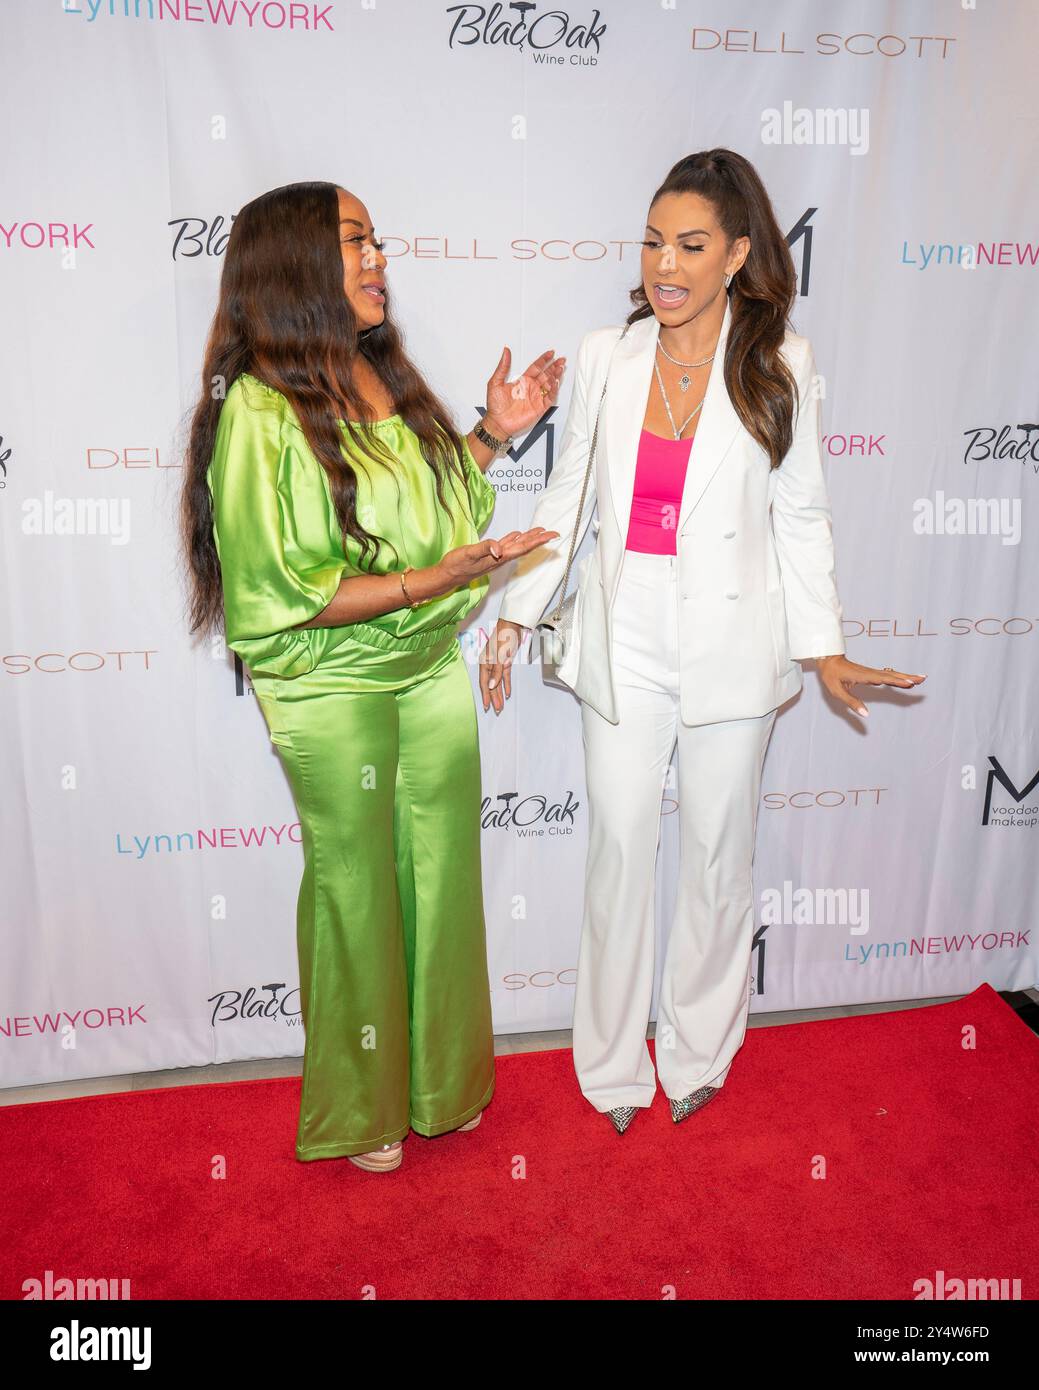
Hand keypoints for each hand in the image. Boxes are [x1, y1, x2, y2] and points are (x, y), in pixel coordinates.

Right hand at [436, 528, 558, 589]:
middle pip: (524, 547)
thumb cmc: (457, 565)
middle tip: (553, 533)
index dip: (538, 541)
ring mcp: (495, 557)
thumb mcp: (469, 554)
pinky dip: (513, 539)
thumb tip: (498, 548)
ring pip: (516, 545)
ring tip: (540, 531)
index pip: (524, 547)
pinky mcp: (488, 555)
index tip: (551, 536)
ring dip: (529, 538)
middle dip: (539, 540)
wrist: (447, 575)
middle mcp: (500, 558)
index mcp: (499, 557)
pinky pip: (505, 545)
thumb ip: (484, 549)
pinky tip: (517, 535)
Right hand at [479, 618, 527, 714]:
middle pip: (491, 685)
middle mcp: (489, 665)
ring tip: (501, 705)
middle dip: (494, 698)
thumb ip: (496, 672)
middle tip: (497, 710)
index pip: (485, 683)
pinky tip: (507, 693)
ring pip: (498, 682)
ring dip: (500, 693)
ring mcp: (497, 663)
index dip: (486, 696)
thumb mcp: (499, 656)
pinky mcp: (505, 661)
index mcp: (484, 663)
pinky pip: (505, 676)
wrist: (512, 624)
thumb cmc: (503, 637)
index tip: (487, 706)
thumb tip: (492, 687)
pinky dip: (506, 684)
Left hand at [484, 348, 565, 438]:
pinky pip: (549, 398)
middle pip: (546, 374)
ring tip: (560, 369)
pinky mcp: (539, 407)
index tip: (551, 353)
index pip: (536, 367)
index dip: (544, 360)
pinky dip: (554, 391)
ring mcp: (536, 397)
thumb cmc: (495, 406)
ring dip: (556, 376)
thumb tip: (505, 351)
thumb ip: (503, 367)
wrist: (497, 422)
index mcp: (522, 381)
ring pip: (550, 384)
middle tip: (561, 360)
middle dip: (554, 366)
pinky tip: (555, 383)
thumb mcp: (495, 382)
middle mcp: (531, 388)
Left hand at [816, 654, 925, 718]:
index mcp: (863, 676)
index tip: (909, 683)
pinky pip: (887, 675)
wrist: (828, 660)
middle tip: (923, 678)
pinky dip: (897, 677)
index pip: (883, 679)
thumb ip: (852, 702)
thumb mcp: (838, 691)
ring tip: (920, 679)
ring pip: (891, 675)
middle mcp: (870, 673)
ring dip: (906, 677)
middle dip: (908, 677)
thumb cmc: (831, 675)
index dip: (896, 681)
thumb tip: (866, 714)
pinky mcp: (870, 673)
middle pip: (892, 675)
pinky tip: (904, 680)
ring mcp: (871, 672)